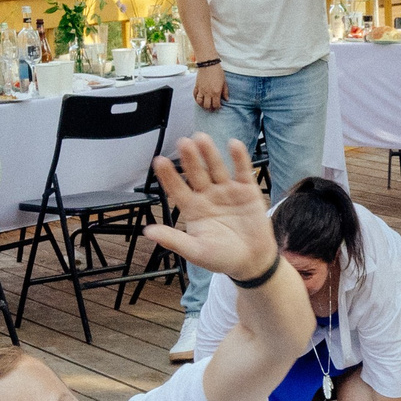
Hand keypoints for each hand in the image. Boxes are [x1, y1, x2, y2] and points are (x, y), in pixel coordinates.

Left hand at [144, 134, 274, 279]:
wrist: (253, 261)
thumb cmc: (222, 258)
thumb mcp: (196, 252)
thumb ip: (174, 240)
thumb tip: (148, 231)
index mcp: (192, 208)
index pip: (177, 188)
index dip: (168, 176)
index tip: (159, 161)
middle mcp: (208, 195)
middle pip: (196, 173)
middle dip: (190, 159)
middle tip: (183, 143)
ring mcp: (227, 191)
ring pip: (216, 168)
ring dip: (210, 153)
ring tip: (201, 138)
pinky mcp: (248, 190)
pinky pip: (242, 171)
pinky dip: (239, 158)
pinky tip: (233, 144)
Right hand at [193, 66, 226, 111]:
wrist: (208, 64)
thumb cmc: (217, 72)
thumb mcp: (224, 82)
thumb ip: (225, 92)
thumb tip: (226, 99)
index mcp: (216, 92)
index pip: (216, 105)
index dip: (217, 107)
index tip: (219, 106)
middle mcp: (208, 93)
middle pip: (207, 105)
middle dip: (210, 108)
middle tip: (212, 107)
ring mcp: (201, 90)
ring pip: (199, 102)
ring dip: (202, 105)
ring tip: (205, 105)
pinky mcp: (196, 86)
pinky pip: (195, 95)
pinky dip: (196, 99)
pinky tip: (199, 99)